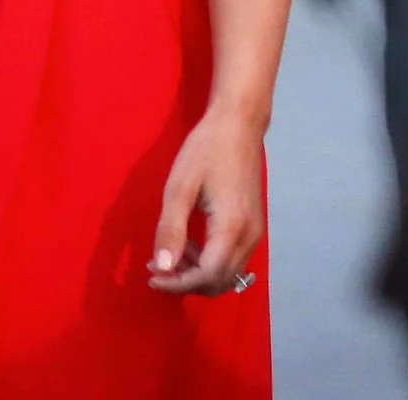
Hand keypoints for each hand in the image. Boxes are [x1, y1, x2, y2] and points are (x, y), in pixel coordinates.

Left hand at [148, 106, 264, 296]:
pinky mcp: (254, 226)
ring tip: (170, 254)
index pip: (206, 276)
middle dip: (186, 282)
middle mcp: (249, 237)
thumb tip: (162, 268)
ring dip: (198, 274)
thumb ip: (171, 229)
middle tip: (156, 266)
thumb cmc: (206, 149)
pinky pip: (233, 259)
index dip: (177, 284)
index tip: (151, 276)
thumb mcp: (180, 186)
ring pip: (228, 274)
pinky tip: (190, 244)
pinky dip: (210, 262)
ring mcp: (255, 233)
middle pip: (219, 282)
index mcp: (231, 228)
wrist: (239, 124)